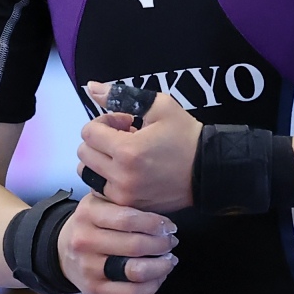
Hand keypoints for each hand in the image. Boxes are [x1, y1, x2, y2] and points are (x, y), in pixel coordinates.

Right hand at [56, 194, 177, 293]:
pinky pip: (131, 292)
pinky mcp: (94, 289)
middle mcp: (84, 241)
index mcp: (88, 214)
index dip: (156, 224)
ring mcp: (88, 267)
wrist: (62, 250)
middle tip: (171, 242)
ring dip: (161, 266)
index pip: (129, 219)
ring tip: (169, 260)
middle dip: (162, 244)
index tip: (169, 226)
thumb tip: (160, 200)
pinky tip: (159, 276)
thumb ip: (123, 198)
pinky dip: (152, 285)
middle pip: (135, 246)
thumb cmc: (92, 223)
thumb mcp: (99, 202)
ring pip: (135, 272)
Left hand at [78, 82, 201, 212]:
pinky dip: (107, 178)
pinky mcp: (129, 205)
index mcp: (127, 150)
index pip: (88, 132)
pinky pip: (101, 190)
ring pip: (89, 173)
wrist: (208, 170)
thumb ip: (121, 96)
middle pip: (84, 153)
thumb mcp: (159, 106)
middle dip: (100, 140)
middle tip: (124, 137)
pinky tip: (127, 170)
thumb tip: (90, 87)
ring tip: (124, 155)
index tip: (124, 122)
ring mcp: (124, 195)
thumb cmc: (185, 136)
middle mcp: (121, 176)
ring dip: (99, 160)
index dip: (104, 122)